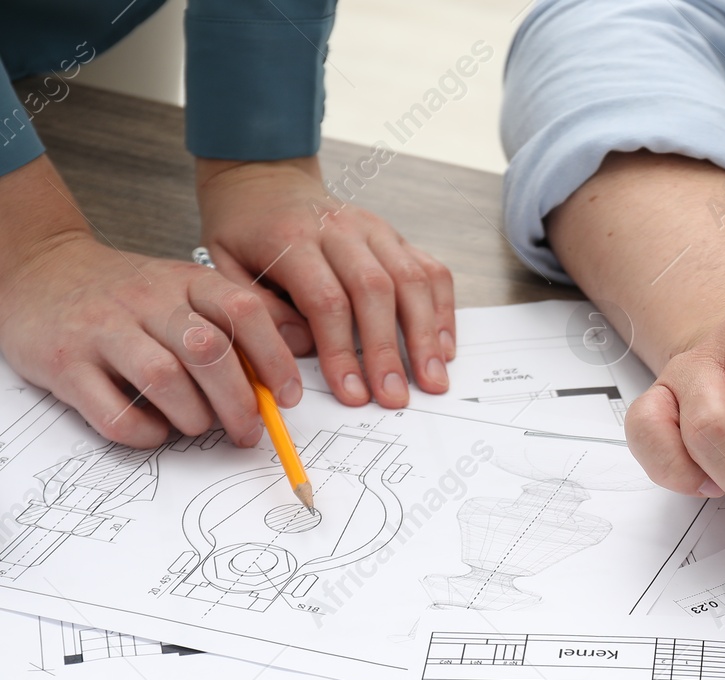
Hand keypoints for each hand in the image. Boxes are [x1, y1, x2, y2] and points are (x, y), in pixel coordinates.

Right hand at [0, 221, 303, 447]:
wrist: (40, 271)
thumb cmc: (129, 295)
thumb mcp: (186, 290)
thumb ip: (236, 321)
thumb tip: (294, 362)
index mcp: (185, 281)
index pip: (244, 311)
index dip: (275, 359)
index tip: (286, 397)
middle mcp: (145, 301)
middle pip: (209, 351)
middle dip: (239, 403)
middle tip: (249, 431)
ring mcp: (102, 330)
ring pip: (163, 379)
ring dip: (193, 417)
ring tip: (197, 426)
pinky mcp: (65, 364)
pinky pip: (113, 412)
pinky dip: (144, 433)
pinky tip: (154, 430)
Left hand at [195, 157, 454, 407]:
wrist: (264, 182)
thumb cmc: (244, 233)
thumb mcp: (225, 269)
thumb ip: (260, 310)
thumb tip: (303, 349)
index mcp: (292, 238)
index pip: (326, 300)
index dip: (341, 351)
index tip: (351, 393)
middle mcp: (340, 229)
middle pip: (376, 291)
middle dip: (388, 350)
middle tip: (395, 396)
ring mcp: (375, 230)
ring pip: (412, 281)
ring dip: (426, 335)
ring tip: (432, 380)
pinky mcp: (397, 236)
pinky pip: (432, 271)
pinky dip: (443, 311)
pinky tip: (443, 347)